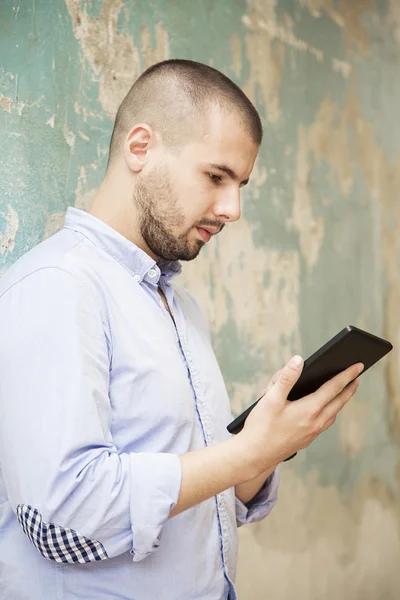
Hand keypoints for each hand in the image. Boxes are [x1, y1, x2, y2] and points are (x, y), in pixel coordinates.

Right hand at [238, 355, 362, 473]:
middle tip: (357, 377)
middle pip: (338, 402)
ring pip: (333, 414)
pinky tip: (323, 410)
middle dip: (349, 388)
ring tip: (343, 392)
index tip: (358, 366)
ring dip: (340, 401)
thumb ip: (286, 378)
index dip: (347, 375)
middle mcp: (316, 423)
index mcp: (310, 410)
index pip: (334, 388)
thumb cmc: (260, 427)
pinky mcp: (306, 440)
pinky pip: (325, 423)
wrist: (254, 456)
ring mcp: (312, 433)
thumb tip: (299, 360)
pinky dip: (330, 412)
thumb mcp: (270, 398)